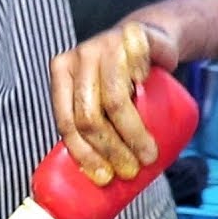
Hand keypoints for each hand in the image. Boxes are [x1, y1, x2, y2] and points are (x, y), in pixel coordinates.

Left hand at [49, 21, 179, 185]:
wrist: (151, 37)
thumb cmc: (123, 78)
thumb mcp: (99, 98)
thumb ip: (91, 125)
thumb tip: (94, 181)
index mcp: (61, 73)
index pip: (66, 121)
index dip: (83, 154)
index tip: (103, 178)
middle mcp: (78, 57)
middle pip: (89, 115)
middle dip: (110, 150)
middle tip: (129, 171)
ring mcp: (104, 44)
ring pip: (114, 100)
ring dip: (133, 135)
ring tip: (147, 156)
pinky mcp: (132, 36)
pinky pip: (138, 71)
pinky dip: (146, 93)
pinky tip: (155, 113)